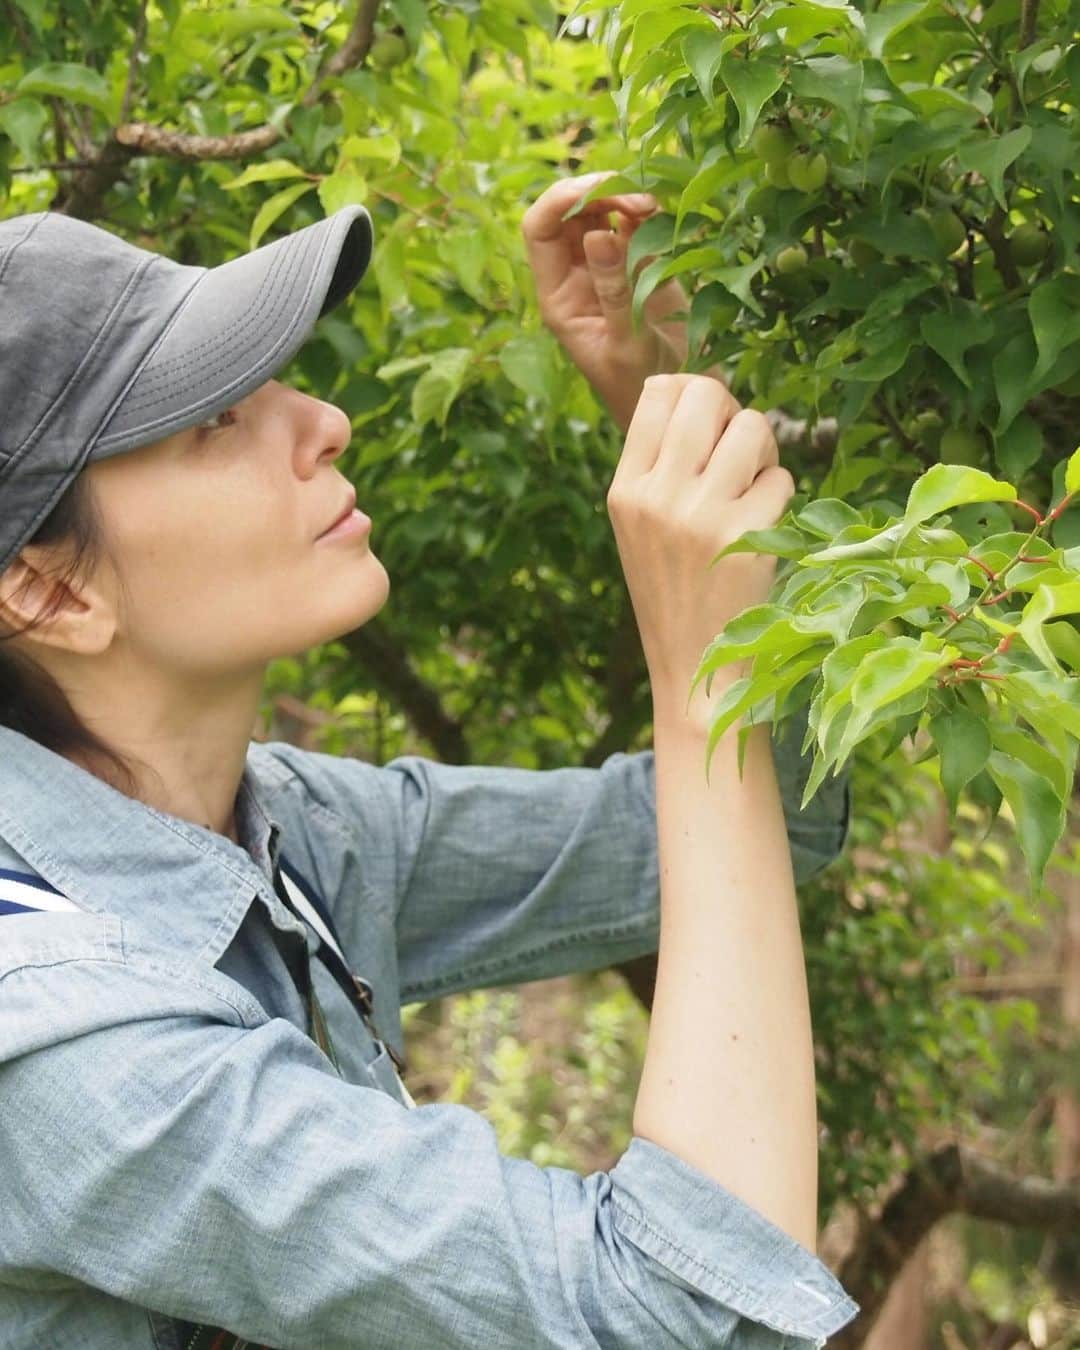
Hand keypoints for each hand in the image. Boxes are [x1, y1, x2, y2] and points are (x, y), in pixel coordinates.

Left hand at [522, 172, 691, 431]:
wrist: (680, 399)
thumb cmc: (644, 386)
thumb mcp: (627, 343)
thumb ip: (613, 290)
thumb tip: (597, 234)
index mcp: (558, 295)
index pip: (540, 230)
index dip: (560, 200)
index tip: (599, 189)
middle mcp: (576, 275)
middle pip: (569, 211)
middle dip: (598, 193)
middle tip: (638, 199)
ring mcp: (606, 267)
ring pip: (600, 210)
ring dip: (622, 196)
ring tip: (652, 204)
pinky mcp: (638, 263)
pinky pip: (632, 221)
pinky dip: (644, 207)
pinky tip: (661, 211)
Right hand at [606, 375, 794, 716]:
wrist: (693, 669)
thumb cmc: (673, 593)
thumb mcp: (641, 527)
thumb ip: (659, 466)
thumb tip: (698, 390)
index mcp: (625, 490)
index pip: (658, 393)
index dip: (694, 393)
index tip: (709, 426)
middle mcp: (657, 496)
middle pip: (707, 395)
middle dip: (734, 412)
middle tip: (739, 451)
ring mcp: (701, 515)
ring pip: (753, 427)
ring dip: (765, 451)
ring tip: (755, 487)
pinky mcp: (746, 537)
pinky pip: (781, 479)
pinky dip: (781, 497)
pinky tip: (765, 528)